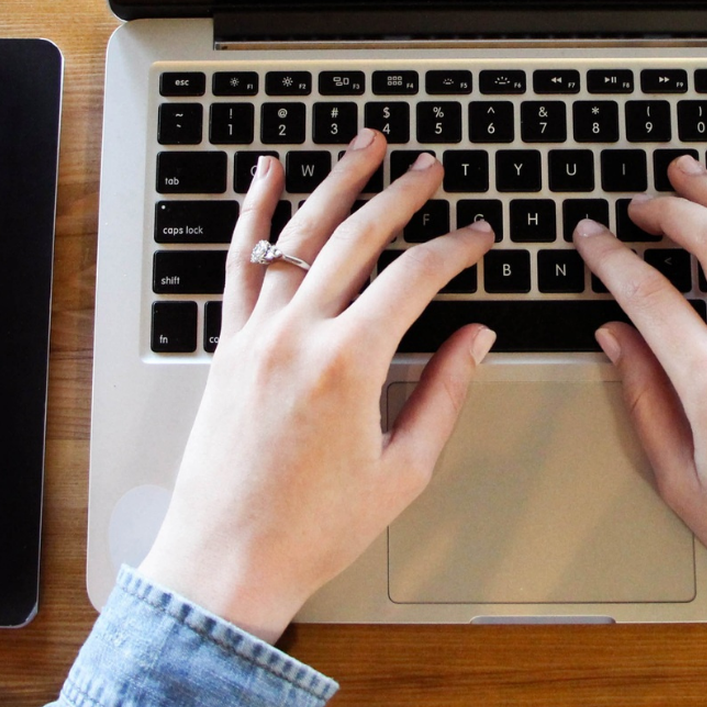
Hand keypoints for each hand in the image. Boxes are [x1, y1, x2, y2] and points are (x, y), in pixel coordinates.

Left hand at [137, 131, 496, 641]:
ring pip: (299, 233)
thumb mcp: (402, 470)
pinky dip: (254, 212)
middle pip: (358, 237)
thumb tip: (475, 338)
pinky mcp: (226, 345)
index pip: (415, 277)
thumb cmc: (313, 529)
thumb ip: (443, 393)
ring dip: (337, 182)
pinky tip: (267, 173)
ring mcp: (255, 335)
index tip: (479, 236)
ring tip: (366, 145)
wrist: (227, 560)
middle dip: (402, 194)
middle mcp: (298, 336)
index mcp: (349, 365)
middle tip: (430, 168)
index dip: (456, 248)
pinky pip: (241, 262)